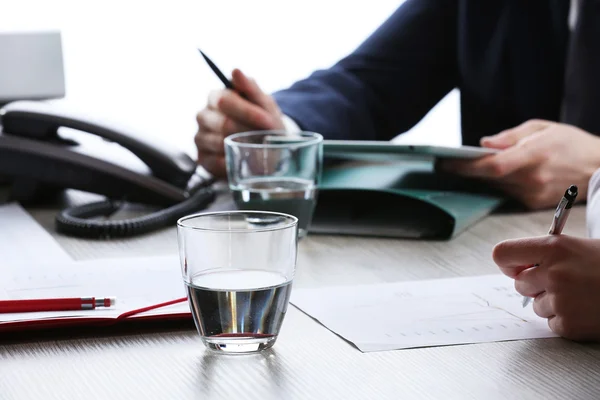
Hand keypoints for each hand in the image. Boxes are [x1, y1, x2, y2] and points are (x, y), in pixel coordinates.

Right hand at [195, 69, 284, 177]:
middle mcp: (203, 116)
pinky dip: (232, 162)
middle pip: (223, 123)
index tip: (268, 121)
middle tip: (266, 138)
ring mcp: (200, 138)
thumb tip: (235, 71)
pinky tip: (244, 160)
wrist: (265, 144)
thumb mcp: (263, 103)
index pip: (225, 100)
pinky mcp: (203, 158)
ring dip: (242, 147)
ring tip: (258, 149)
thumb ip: (250, 87)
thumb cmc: (263, 120)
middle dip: (248, 131)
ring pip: (218, 143)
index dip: (248, 111)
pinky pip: (214, 162)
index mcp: (215, 97)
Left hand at [439, 120, 599, 208]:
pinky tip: (491, 175)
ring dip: (480, 177)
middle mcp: (532, 178)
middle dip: (467, 170)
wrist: (599, 167)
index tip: (445, 162)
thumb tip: (484, 144)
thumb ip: (509, 137)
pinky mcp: (533, 204)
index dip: (466, 166)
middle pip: (489, 178)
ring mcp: (533, 194)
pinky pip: (506, 193)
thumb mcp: (541, 128)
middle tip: (446, 163)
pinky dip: (497, 184)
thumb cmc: (571, 143)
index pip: (492, 166)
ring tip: (464, 167)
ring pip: (495, 186)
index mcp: (534, 155)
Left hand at [493, 234, 599, 340]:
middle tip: (563, 282)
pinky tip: (586, 309)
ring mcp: (561, 300)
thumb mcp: (576, 247)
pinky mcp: (569, 325)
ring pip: (536, 306)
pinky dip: (566, 320)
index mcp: (552, 248)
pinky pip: (552, 324)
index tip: (517, 268)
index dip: (508, 263)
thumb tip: (515, 268)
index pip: (502, 254)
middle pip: (519, 284)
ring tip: (581, 295)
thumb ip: (545, 254)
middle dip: (535, 285)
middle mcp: (553, 273)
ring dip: (553, 303)